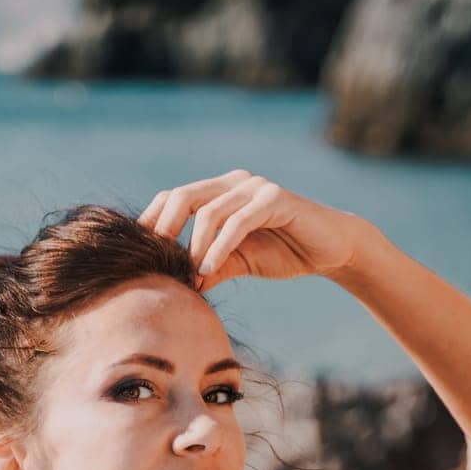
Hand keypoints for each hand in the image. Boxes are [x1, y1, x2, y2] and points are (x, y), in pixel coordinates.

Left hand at [137, 169, 366, 290]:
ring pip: (210, 210)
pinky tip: (209, 268)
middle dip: (165, 229)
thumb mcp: (238, 262)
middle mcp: (234, 183)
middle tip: (155, 260)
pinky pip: (239, 221)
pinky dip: (220, 245)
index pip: (175, 197)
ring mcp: (255, 187)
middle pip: (184, 196)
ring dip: (194, 245)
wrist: (331, 249)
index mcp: (220, 192)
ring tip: (189, 274)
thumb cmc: (284, 252)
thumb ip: (210, 266)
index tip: (139, 252)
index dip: (153, 221)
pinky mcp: (275, 199)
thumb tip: (179, 286)